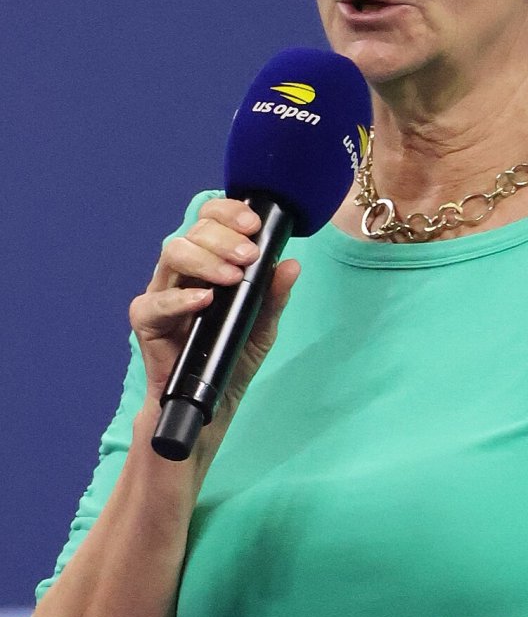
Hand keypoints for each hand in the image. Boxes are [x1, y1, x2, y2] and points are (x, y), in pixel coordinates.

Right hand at [129, 197, 299, 409]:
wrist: (213, 403)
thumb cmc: (232, 356)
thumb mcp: (263, 325)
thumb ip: (274, 295)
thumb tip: (291, 264)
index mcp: (207, 263)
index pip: (210, 219)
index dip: (228, 213)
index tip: (253, 225)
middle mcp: (182, 272)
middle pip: (193, 232)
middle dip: (224, 237)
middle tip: (248, 256)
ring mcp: (162, 294)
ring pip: (172, 254)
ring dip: (206, 260)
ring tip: (232, 277)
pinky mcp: (147, 321)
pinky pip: (156, 302)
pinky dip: (181, 298)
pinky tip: (204, 300)